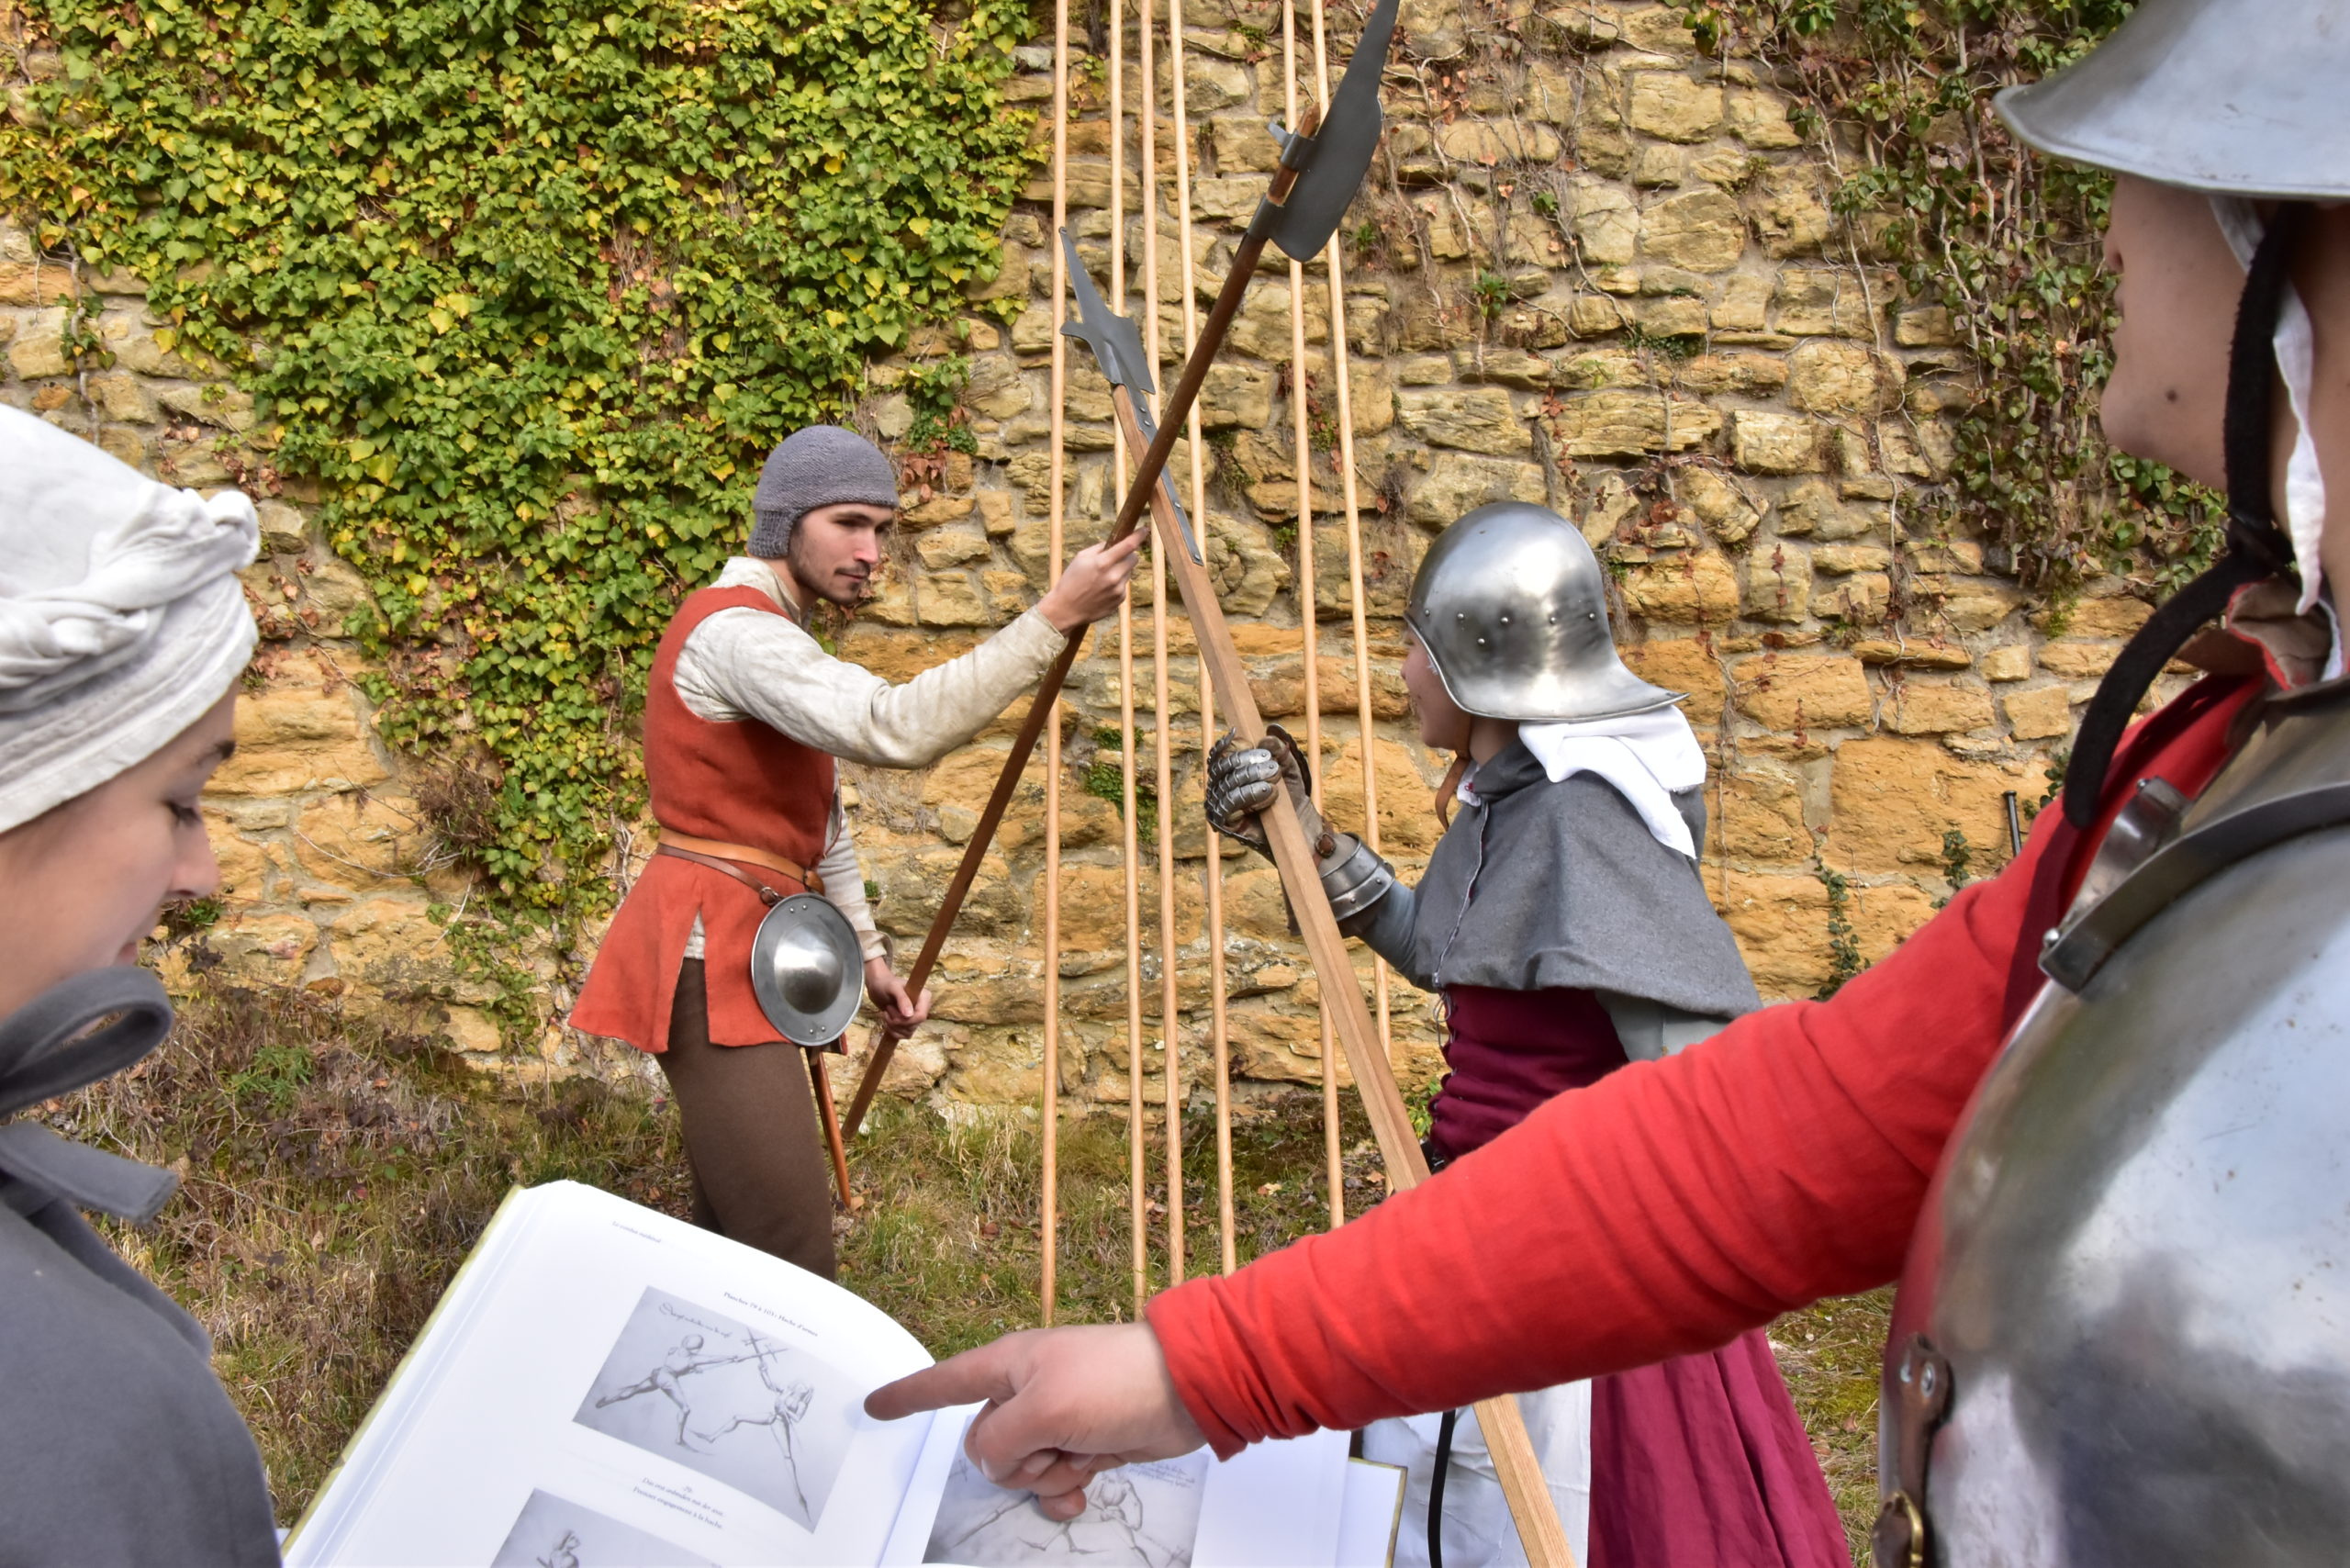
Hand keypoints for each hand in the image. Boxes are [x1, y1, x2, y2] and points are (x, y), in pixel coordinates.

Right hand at [864, 1324, 1208, 1519]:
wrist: (1186, 1389)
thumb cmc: (1116, 1380)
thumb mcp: (1044, 1410)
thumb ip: (999, 1441)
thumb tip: (990, 1462)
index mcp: (1008, 1366)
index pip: (944, 1382)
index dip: (907, 1396)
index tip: (873, 1406)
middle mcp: (1026, 1391)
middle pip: (984, 1444)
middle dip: (1013, 1461)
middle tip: (1053, 1446)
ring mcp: (1056, 1419)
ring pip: (1020, 1469)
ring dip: (1046, 1477)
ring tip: (1081, 1457)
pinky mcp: (1084, 1443)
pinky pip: (1052, 1480)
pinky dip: (1063, 1491)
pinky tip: (1084, 1490)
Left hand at [865, 957, 929, 1034]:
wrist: (878, 987)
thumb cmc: (885, 984)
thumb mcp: (893, 988)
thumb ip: (902, 999)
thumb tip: (909, 1015)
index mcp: (924, 997)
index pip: (921, 1016)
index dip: (908, 1020)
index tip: (894, 1015)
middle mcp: (923, 1008)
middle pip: (914, 1025)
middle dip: (897, 1022)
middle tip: (888, 1010)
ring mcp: (916, 1017)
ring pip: (908, 1032)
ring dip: (893, 1026)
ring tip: (886, 1013)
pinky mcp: (908, 1024)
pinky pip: (904, 1035)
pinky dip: (893, 1031)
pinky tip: (887, 1021)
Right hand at [1036, 530, 1144, 633]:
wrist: (1066, 609)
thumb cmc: (1071, 580)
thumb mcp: (1081, 558)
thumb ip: (1100, 548)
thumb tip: (1117, 541)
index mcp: (1102, 563)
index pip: (1128, 545)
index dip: (1139, 536)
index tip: (1145, 529)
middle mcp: (1113, 577)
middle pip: (1134, 558)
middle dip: (1128, 555)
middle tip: (1116, 557)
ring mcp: (1118, 590)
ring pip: (1129, 572)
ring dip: (1121, 570)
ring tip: (1102, 578)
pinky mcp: (1120, 600)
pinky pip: (1124, 585)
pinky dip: (1117, 584)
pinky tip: (1102, 589)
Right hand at [1203, 724, 1323, 856]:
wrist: (1300, 825)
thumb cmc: (1291, 795)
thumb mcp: (1288, 767)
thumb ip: (1279, 749)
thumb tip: (1267, 737)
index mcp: (1230, 770)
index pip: (1220, 753)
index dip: (1232, 745)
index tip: (1250, 742)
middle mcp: (1219, 786)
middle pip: (1221, 766)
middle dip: (1247, 761)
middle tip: (1272, 765)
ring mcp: (1219, 805)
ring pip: (1226, 784)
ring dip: (1252, 777)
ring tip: (1275, 778)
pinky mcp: (1223, 823)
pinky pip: (1229, 805)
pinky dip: (1250, 795)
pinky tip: (1269, 792)